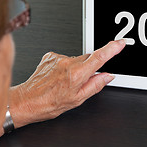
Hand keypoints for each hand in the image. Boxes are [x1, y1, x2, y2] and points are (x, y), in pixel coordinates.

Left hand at [9, 39, 125, 126]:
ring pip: (76, 59)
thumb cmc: (48, 103)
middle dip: (89, 68)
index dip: (112, 49)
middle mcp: (68, 63)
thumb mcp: (77, 100)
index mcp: (77, 74)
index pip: (99, 57)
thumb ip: (95, 85)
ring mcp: (58, 58)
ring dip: (75, 69)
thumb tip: (107, 76)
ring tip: (64, 83)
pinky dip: (64, 67)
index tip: (120, 43)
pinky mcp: (50, 56)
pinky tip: (57, 78)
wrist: (26, 101)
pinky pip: (64, 59)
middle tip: (81, 82)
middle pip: (88, 59)